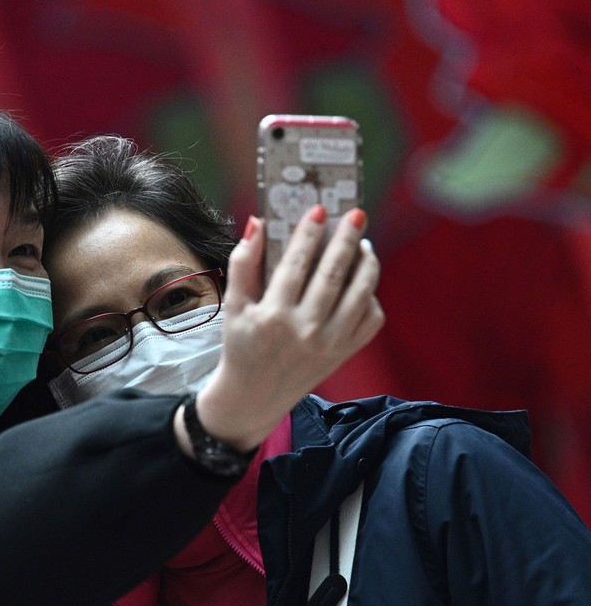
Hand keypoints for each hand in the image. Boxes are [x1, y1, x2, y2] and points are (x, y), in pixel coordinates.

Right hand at [181, 205, 383, 453]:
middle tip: (356, 214)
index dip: (308, 234)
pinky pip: (370, 321)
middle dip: (346, 239)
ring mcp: (329, 345)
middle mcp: (304, 330)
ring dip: (366, 264)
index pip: (295, 265)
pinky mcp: (344, 355)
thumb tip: (258, 222)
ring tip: (364, 243)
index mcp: (273, 316)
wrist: (254, 396)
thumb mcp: (234, 306)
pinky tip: (363, 280)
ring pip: (359, 295)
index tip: (319, 210)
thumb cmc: (241, 345)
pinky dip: (371, 297)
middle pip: (333, 275)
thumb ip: (243, 262)